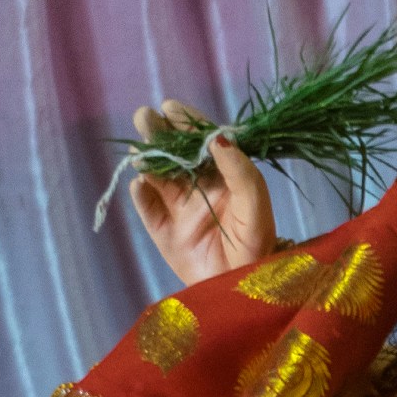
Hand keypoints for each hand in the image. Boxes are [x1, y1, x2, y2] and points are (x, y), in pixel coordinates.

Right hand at [126, 98, 278, 285]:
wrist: (242, 289)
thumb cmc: (257, 245)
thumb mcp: (256, 205)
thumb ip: (240, 171)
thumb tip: (216, 136)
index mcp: (222, 175)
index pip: (201, 141)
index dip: (186, 123)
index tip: (171, 107)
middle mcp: (198, 187)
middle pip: (173, 153)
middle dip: (158, 132)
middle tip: (145, 117)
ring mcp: (178, 209)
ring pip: (156, 176)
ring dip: (146, 159)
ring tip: (139, 149)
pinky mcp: (163, 232)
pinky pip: (147, 208)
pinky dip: (141, 195)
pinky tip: (140, 184)